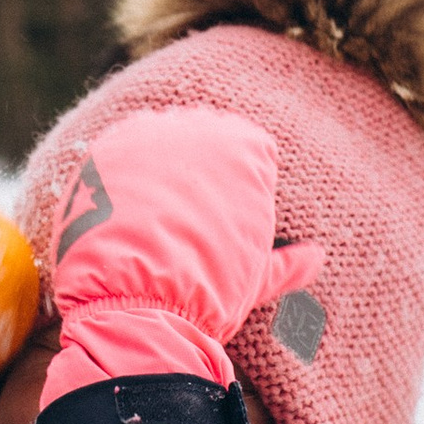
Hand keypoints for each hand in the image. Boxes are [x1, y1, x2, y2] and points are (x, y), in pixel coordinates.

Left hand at [41, 106, 321, 406]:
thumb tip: (316, 259)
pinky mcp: (107, 144)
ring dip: (156, 165)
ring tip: (150, 215)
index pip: (251, 152)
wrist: (140, 296)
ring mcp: (151, 132)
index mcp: (249, 149)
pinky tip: (120, 208)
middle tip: (185, 217)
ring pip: (158, 136)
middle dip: (196, 169)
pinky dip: (119, 173)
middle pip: (202, 136)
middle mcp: (201, 127)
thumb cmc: (208, 287)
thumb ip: (288, 263)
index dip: (239, 187)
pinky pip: (117, 147)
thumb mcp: (256, 278)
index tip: (224, 219)